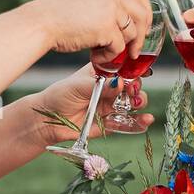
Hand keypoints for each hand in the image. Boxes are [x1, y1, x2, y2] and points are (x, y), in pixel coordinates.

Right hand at [23, 0, 151, 62]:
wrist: (40, 23)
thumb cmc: (57, 14)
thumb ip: (106, 2)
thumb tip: (125, 20)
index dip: (144, 14)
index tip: (142, 28)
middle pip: (142, 14)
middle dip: (141, 35)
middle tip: (134, 50)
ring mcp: (111, 8)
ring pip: (132, 33)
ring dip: (121, 48)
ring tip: (104, 54)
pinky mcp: (106, 27)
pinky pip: (119, 47)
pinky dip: (109, 57)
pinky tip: (95, 57)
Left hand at [35, 64, 153, 143]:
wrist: (47, 120)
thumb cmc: (59, 96)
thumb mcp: (77, 86)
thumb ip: (99, 85)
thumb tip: (119, 82)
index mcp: (102, 74)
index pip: (122, 69)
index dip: (133, 70)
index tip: (139, 73)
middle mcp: (108, 89)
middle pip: (131, 86)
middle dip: (136, 88)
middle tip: (133, 91)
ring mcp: (110, 106)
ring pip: (132, 104)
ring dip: (140, 103)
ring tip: (138, 104)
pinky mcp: (109, 124)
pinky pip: (127, 124)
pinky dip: (138, 123)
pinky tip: (146, 121)